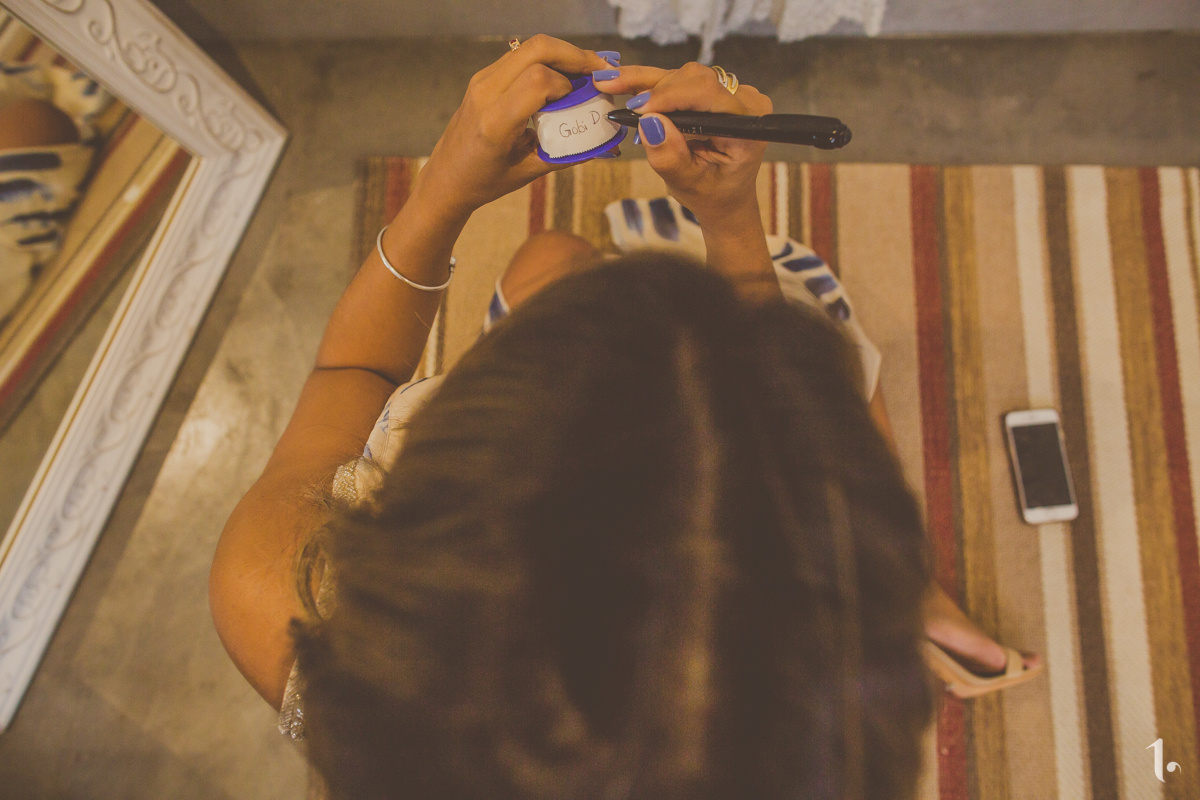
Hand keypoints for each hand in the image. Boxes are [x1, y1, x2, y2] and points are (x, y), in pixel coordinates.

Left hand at [410, 35, 612, 219]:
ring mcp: (482, 81)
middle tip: (599, 69)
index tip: (580, 101)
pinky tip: (562, 77)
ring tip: (585, 72)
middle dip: (574, 55)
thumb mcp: (529, 171)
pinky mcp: (483, 77)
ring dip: (562, 55)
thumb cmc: (486, 181)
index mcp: (495, 122)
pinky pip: (520, 57)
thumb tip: (604, 141)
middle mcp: (486, 93)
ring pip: (529, 47)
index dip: (567, 84)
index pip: (538, 80)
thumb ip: (566, 152)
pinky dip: (546, 61)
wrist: (446, 178)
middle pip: (537, 49)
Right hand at [592, 63, 772, 230]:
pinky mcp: (716, 90)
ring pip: (684, 75)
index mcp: (746, 126)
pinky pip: (682, 80)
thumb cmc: (711, 194)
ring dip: (648, 84)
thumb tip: (650, 123)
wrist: (725, 196)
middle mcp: (745, 102)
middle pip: (694, 78)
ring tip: (611, 85)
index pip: (707, 93)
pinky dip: (652, 84)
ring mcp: (732, 93)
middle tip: (626, 108)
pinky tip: (620, 79)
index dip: (669, 96)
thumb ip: (670, 157)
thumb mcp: (687, 184)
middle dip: (656, 91)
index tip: (638, 111)